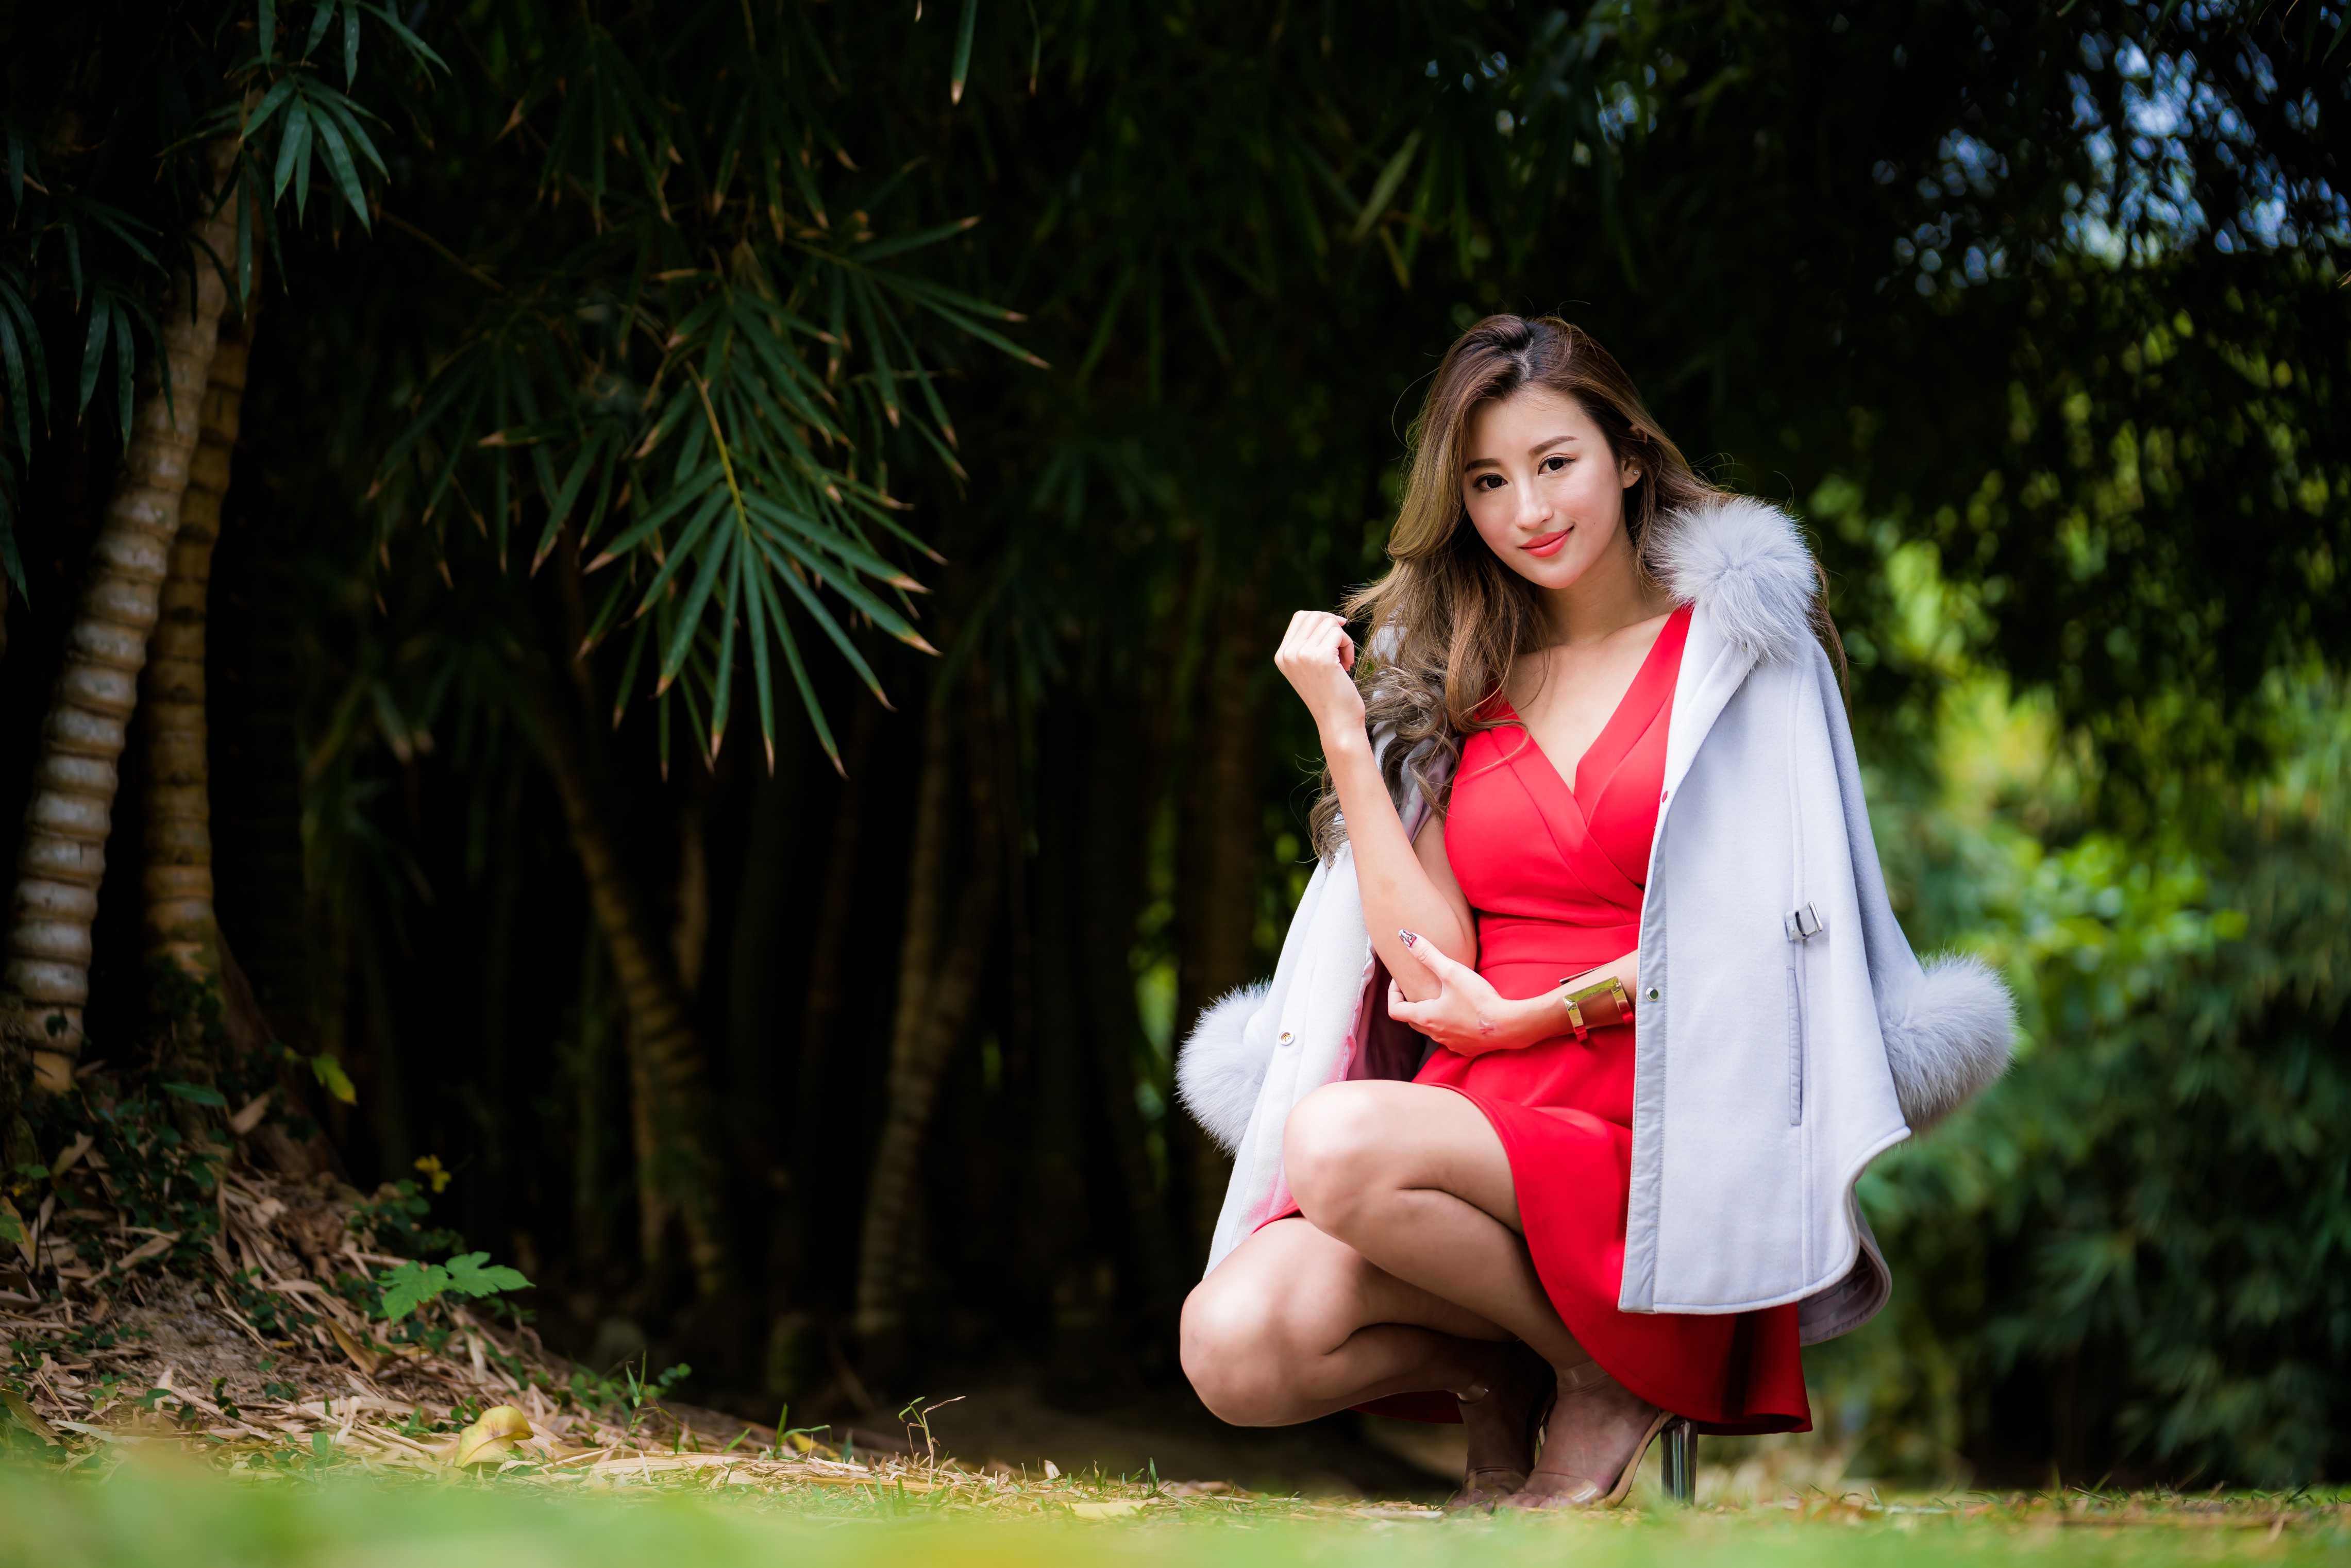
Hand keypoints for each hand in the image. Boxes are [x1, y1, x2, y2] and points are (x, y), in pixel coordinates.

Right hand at [1273, 610, 1365, 741]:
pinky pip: (1339, 633)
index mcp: (1282, 655)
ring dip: (1343, 639)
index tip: (1336, 635)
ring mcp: (1302, 654)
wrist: (1337, 722)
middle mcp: (1288, 653)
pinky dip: (1349, 646)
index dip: (1323, 620)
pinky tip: (1348, 665)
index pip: (1300, 617)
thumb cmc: (1329, 696)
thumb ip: (1308, 645)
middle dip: (1333, 627)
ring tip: (1344, 661)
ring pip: (1329, 623)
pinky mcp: (1320, 657)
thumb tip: (1328, 618)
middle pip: (1314, 616)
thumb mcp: (1309, 668)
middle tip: (1341, 649)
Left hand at [1384, 929, 1538, 1056]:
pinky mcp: (1467, 1048)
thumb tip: (1405, 937)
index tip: (1400, 982)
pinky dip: (1450, 1025)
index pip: (1395, 1010)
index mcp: (1426, 1017)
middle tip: (1418, 988)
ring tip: (1442, 998)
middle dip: (1411, 1004)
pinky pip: (1451, 1037)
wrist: (1509, 1026)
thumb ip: (1428, 954)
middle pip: (1412, 1020)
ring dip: (1431, 1015)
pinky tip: (1462, 1013)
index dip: (1393, 994)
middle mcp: (1435, 1033)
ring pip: (1432, 1029)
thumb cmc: (1479, 1000)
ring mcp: (1451, 1044)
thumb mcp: (1452, 972)